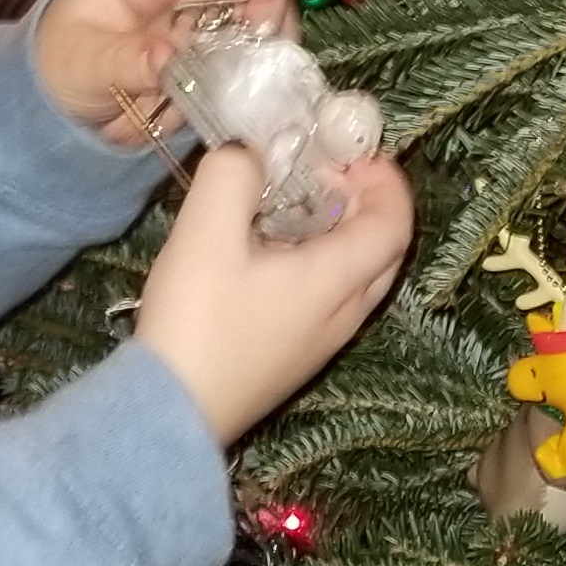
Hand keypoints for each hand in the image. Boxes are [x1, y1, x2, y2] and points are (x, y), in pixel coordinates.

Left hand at [35, 0, 295, 144]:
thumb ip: (123, 63)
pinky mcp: (217, 28)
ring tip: (268, 59)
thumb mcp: (83, 68)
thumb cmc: (66, 65)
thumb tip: (167, 57)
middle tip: (269, 34)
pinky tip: (263, 71)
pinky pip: (255, 27)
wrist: (69, 91)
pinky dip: (267, 46)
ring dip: (274, 19)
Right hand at [135, 145, 413, 445]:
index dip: (385, 180)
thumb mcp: (204, 233)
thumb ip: (233, 175)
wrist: (170, 413)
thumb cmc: (195, 321)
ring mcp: (322, 342)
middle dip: (366, 202)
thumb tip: (250, 153)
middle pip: (384, 250)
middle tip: (324, 172)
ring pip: (357, 276)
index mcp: (337, 280)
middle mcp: (344, 314)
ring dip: (340, 232)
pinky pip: (331, 298)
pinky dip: (319, 262)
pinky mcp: (296, 358)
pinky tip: (267, 253)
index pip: (396, 223)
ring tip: (291, 205)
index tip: (349, 151)